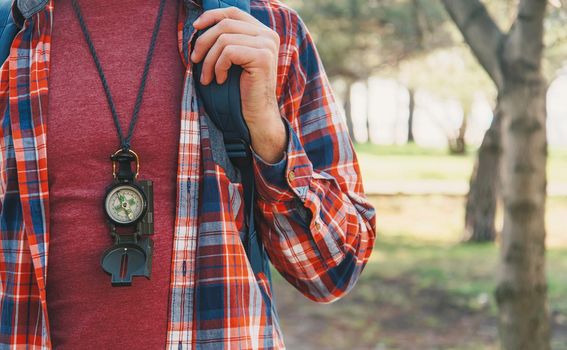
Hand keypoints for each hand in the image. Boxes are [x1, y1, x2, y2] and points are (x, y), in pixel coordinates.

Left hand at [191, 7, 286, 162]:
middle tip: (195, 61)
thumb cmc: (241, 89)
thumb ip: (226, 39)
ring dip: (209, 60)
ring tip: (207, 77)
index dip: (211, 16)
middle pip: (225, 24)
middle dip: (204, 42)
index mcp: (262, 32)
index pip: (233, 12)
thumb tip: (199, 23)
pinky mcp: (262, 57)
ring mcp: (267, 45)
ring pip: (224, 39)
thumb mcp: (233, 59)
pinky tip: (219, 80)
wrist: (257, 114)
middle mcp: (268, 35)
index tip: (195, 27)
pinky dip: (218, 67)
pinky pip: (228, 52)